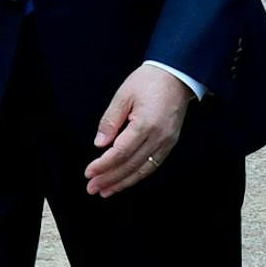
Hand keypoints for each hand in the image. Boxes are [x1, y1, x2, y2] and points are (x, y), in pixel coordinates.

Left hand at [84, 64, 191, 196]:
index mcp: (146, 124)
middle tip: (92, 188)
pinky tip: (126, 181)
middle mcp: (158, 137)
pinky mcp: (170, 143)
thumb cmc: (149, 81)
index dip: (103, 165)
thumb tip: (99, 144)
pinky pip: (153, 165)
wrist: (176, 75)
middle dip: (110, 179)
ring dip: (123, 182)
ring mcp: (167, 142)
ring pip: (143, 170)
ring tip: (106, 191)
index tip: (89, 173)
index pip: (120, 152)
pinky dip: (138, 176)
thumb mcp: (123, 95)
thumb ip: (110, 121)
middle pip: (131, 165)